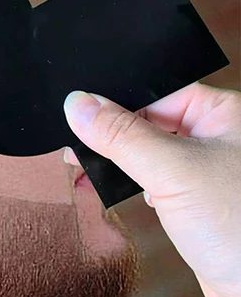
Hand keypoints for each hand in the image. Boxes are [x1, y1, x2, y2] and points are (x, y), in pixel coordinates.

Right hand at [62, 81, 240, 296]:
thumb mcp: (172, 171)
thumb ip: (121, 135)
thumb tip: (77, 103)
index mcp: (225, 114)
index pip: (155, 91)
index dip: (113, 99)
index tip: (72, 112)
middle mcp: (219, 138)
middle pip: (149, 119)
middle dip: (109, 132)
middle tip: (71, 145)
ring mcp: (208, 173)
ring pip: (148, 152)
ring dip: (116, 159)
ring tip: (81, 166)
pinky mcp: (197, 205)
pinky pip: (154, 181)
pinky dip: (129, 183)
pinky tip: (111, 189)